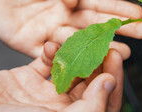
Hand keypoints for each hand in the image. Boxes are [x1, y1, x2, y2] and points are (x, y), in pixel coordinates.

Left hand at [0, 0, 141, 57]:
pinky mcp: (30, 45)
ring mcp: (48, 32)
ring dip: (102, 47)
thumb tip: (76, 0)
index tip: (139, 13)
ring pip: (79, 42)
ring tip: (124, 51)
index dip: (119, 9)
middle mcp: (63, 17)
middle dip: (120, 29)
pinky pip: (51, 54)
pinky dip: (69, 57)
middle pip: (95, 26)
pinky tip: (87, 59)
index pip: (99, 5)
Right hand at [0, 42, 123, 111]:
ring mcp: (42, 95)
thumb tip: (110, 85)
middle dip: (97, 59)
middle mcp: (60, 110)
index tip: (116, 55)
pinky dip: (51, 51)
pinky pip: (46, 62)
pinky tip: (50, 44)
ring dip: (75, 52)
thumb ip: (85, 108)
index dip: (114, 78)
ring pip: (70, 68)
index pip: (104, 102)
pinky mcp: (25, 80)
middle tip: (102, 38)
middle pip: (89, 82)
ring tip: (78, 37)